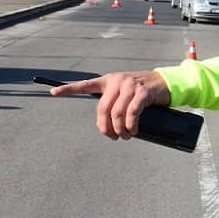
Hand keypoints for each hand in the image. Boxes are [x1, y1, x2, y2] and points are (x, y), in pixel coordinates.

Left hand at [50, 70, 170, 139]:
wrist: (165, 83)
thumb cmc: (142, 92)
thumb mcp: (125, 93)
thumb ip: (113, 102)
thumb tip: (105, 125)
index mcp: (109, 80)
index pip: (86, 84)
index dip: (69, 89)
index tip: (53, 93)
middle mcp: (117, 80)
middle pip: (103, 109)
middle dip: (105, 127)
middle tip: (113, 137)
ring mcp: (130, 85)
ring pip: (117, 113)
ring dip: (120, 130)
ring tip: (125, 136)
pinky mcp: (143, 92)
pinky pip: (132, 113)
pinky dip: (131, 126)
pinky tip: (133, 131)